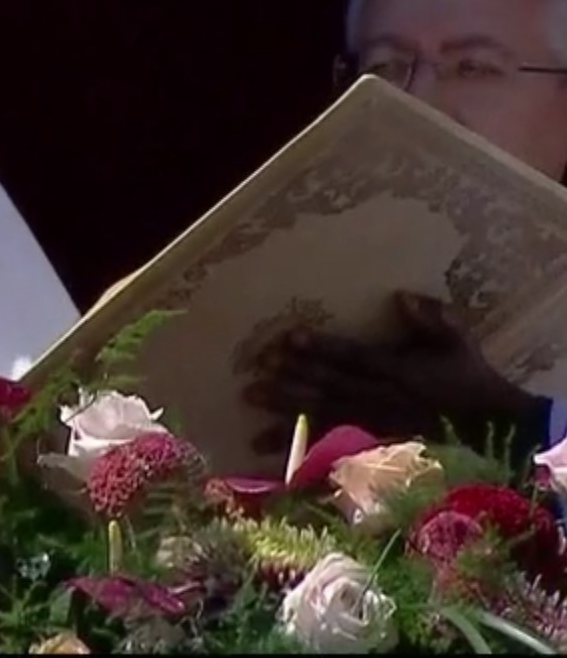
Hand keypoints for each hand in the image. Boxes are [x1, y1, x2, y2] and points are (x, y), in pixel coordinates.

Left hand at [242, 291, 540, 455]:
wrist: (493, 428)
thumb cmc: (470, 379)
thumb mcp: (456, 343)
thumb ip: (431, 320)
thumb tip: (403, 296)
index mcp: (397, 371)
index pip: (352, 357)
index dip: (321, 348)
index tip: (289, 337)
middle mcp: (380, 398)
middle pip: (329, 386)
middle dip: (291, 376)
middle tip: (257, 368)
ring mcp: (372, 424)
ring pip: (322, 414)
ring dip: (284, 407)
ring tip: (249, 398)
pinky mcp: (369, 444)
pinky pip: (329, 446)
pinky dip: (297, 446)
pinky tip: (263, 445)